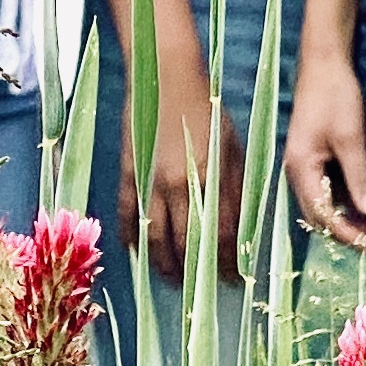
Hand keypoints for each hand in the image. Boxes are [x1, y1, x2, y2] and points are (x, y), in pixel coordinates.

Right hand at [117, 94, 246, 281]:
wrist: (166, 76)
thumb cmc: (206, 108)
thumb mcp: (233, 146)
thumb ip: (235, 186)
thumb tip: (239, 224)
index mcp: (213, 178)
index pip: (222, 237)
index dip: (227, 264)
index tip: (233, 280)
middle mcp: (182, 186)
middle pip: (188, 244)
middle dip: (198, 272)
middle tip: (204, 288)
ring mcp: (151, 181)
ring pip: (156, 238)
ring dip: (164, 265)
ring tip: (172, 280)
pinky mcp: (128, 173)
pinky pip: (126, 215)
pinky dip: (132, 239)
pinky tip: (138, 253)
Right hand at [281, 59, 365, 249]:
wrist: (324, 63)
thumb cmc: (335, 97)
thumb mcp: (350, 137)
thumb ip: (357, 176)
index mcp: (300, 167)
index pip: (320, 214)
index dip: (344, 232)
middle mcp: (295, 170)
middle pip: (315, 213)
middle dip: (341, 230)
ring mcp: (301, 163)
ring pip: (318, 202)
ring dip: (340, 217)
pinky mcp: (310, 155)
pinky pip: (322, 187)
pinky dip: (338, 200)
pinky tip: (357, 204)